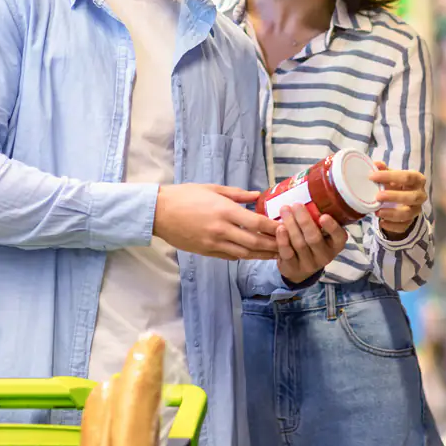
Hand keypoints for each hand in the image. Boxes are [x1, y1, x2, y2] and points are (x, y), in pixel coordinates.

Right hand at [153, 184, 279, 260]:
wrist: (158, 212)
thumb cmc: (184, 195)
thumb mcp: (212, 188)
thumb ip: (236, 194)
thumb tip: (257, 195)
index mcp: (224, 211)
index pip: (256, 223)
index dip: (273, 227)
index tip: (285, 228)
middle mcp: (221, 229)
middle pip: (254, 242)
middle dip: (272, 245)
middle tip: (286, 246)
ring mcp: (213, 243)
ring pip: (243, 253)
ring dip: (261, 255)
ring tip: (275, 254)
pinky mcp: (205, 251)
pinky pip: (229, 257)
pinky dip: (242, 256)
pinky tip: (251, 255)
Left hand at [275, 204, 347, 284]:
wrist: (299, 269)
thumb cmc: (311, 243)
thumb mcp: (321, 233)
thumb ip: (318, 219)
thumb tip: (308, 191)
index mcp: (335, 245)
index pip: (339, 237)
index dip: (332, 227)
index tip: (323, 216)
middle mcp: (325, 256)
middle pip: (314, 238)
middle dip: (304, 220)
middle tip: (296, 205)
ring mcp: (309, 264)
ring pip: (300, 244)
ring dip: (291, 225)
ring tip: (284, 210)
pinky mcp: (293, 268)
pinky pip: (287, 253)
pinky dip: (283, 240)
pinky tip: (279, 228)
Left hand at [368, 162, 427, 239]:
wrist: (401, 201)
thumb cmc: (397, 185)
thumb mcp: (392, 176)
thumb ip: (384, 170)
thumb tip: (376, 164)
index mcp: (417, 180)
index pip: (407, 177)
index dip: (390, 176)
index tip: (372, 176)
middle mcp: (420, 195)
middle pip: (412, 197)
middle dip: (394, 197)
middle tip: (377, 196)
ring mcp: (416, 209)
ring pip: (408, 214)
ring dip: (392, 213)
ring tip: (377, 212)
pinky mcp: (410, 222)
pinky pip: (403, 226)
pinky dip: (392, 226)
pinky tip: (382, 222)